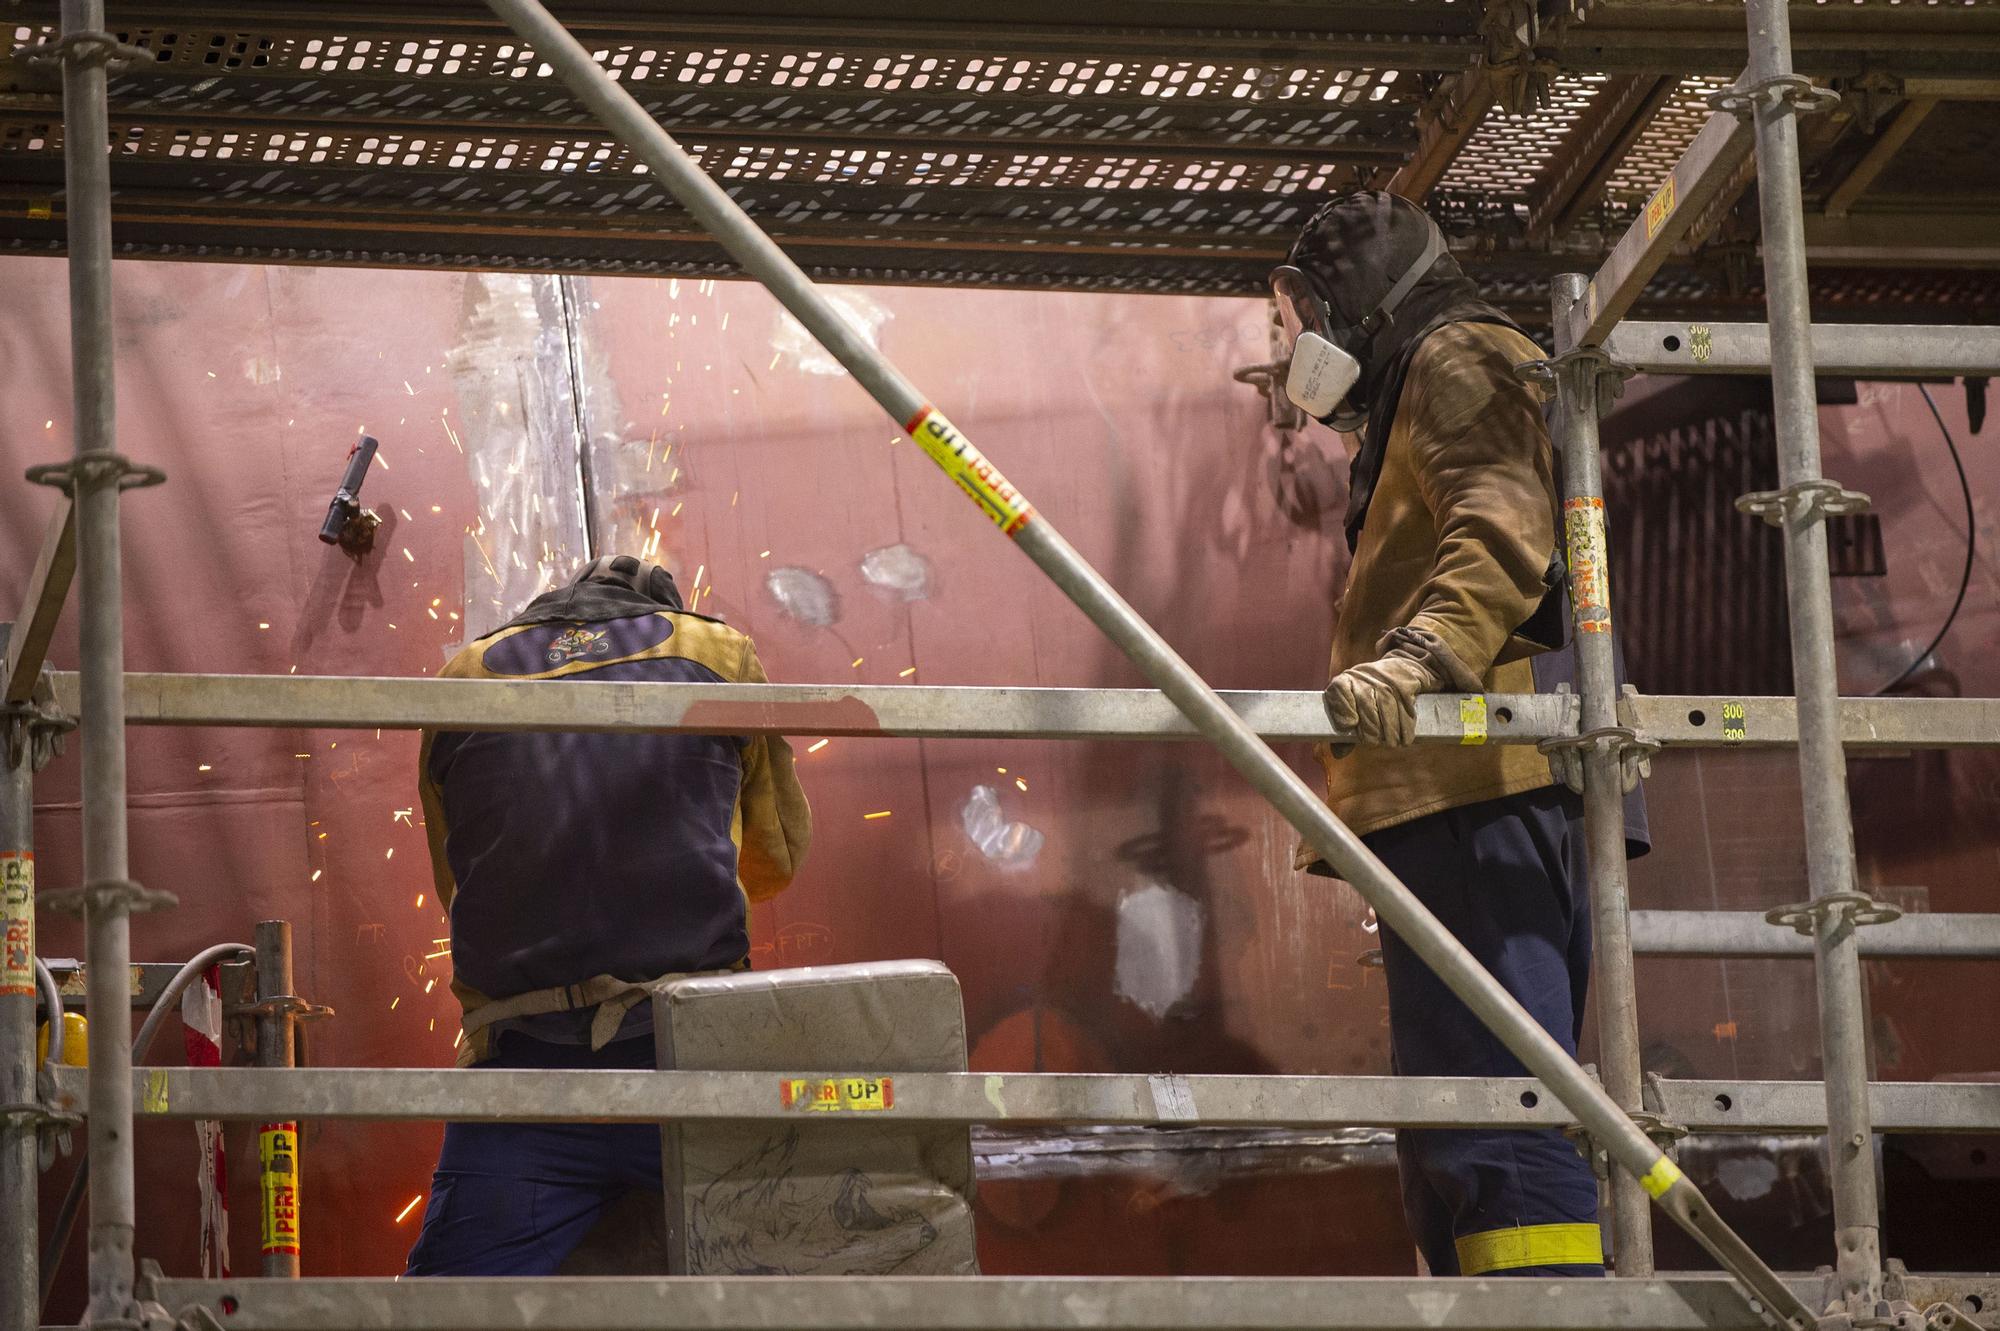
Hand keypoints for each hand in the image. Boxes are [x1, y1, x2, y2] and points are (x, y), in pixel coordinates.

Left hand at [1322, 655, 1437, 748]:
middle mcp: (1363, 678)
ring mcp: (1385, 680)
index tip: (1350, 725)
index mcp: (1346, 681)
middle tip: (1373, 742)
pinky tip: (1405, 739)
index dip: (1343, 709)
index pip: (1339, 690)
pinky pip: (1405, 709)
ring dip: (1390, 732)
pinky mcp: (1403, 685)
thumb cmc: (1368, 694)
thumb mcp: (1352, 705)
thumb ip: (1344, 729)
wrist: (1397, 670)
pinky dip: (1406, 728)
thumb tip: (1338, 753)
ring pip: (1387, 710)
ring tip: (1391, 743)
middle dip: (1370, 730)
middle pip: (1366, 707)